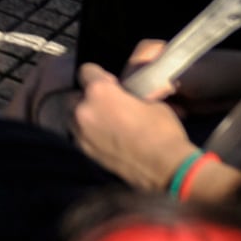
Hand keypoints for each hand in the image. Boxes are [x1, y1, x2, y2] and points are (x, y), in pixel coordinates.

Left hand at [70, 56, 202, 191]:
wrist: (166, 169)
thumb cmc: (162, 132)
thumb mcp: (151, 102)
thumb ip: (130, 95)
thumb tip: (129, 95)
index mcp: (99, 92)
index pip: (86, 71)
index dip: (100, 75)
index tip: (112, 83)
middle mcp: (83, 111)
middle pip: (76, 95)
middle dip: (90, 97)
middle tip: (110, 104)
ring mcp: (81, 134)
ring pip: (75, 116)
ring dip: (88, 116)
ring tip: (109, 122)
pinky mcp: (85, 152)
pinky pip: (81, 135)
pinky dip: (91, 133)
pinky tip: (109, 137)